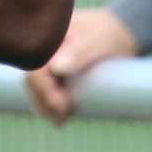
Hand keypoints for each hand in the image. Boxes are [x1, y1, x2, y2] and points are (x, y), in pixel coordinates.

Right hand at [22, 7, 139, 125]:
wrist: (121, 31)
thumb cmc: (112, 34)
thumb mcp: (100, 40)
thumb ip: (81, 51)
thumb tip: (56, 68)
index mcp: (49, 39)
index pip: (34, 69)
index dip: (43, 91)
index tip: (63, 107)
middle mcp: (43, 48)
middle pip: (31, 79)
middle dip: (42, 101)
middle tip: (61, 119)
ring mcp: (47, 59)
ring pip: (34, 85)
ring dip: (43, 104)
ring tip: (60, 119)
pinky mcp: (54, 69)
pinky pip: (43, 86)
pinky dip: (47, 101)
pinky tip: (60, 113)